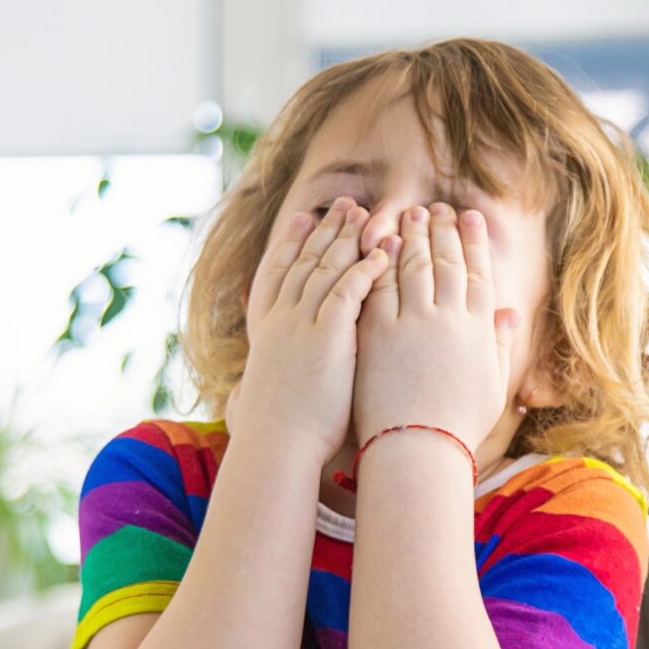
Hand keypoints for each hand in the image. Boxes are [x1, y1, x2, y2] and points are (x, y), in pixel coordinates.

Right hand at [228, 196, 390, 461]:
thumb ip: (279, 364)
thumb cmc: (277, 428)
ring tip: (368, 214)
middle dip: (327, 229)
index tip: (306, 217)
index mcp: (268, 327)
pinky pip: (348, 291)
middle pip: (306, 261)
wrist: (276, 446)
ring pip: (327, 268)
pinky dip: (365, 269)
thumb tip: (264, 370)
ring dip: (349, 239)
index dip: (295, 241)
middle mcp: (282, 318)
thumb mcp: (269, 387)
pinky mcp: (326, 336)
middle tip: (345, 203)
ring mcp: (303, 324)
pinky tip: (383, 253)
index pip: (281, 272)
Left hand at [353, 203, 517, 452]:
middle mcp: (449, 318)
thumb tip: (508, 313)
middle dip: (441, 229)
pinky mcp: (379, 332)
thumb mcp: (491, 385)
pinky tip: (380, 242)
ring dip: (413, 236)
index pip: (478, 273)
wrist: (419, 449)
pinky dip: (381, 261)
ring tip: (410, 215)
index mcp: (479, 330)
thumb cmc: (456, 426)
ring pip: (414, 265)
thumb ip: (499, 344)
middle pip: (447, 261)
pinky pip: (380, 285)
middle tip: (435, 209)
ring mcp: (413, 322)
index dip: (473, 241)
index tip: (468, 218)